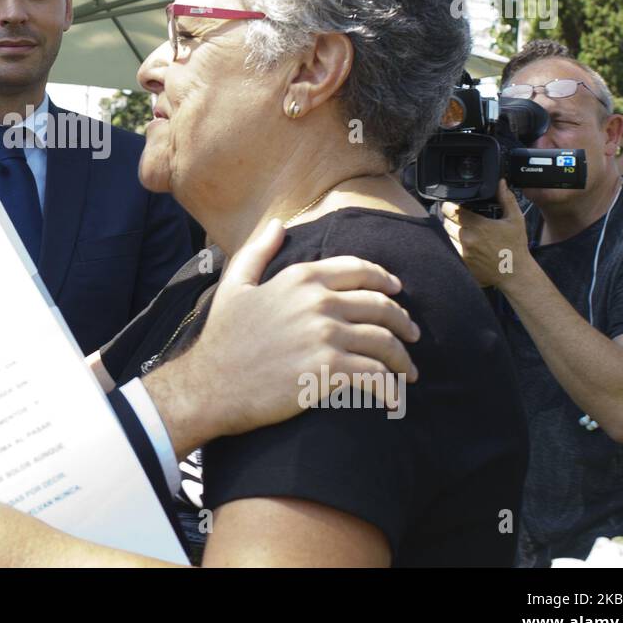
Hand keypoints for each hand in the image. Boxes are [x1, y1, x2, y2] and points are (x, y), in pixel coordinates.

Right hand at [144, 218, 420, 456]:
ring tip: (407, 371)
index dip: (384, 280)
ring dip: (401, 358)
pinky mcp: (327, 371)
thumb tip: (278, 225)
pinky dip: (389, 387)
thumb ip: (258, 250)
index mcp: (300, 278)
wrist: (211, 385)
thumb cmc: (222, 337)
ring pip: (384, 342)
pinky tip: (393, 396)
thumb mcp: (234, 285)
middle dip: (403, 322)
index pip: (358, 270)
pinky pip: (374, 375)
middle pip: (380, 306)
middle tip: (412, 335)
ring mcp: (325, 337)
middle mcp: (318, 303)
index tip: (397, 291)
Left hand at [440, 180, 530, 288]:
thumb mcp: (516, 219)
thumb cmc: (515, 247)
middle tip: (460, 217)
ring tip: (463, 230)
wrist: (515, 273)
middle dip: (451, 218)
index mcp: (478, 225)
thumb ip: (506, 199)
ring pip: (446, 235)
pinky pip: (450, 248)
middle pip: (446, 222)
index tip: (453, 204)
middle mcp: (467, 238)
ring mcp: (462, 252)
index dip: (450, 205)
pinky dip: (454, 243)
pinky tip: (465, 242)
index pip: (451, 210)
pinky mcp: (461, 262)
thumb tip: (501, 183)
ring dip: (451, 231)